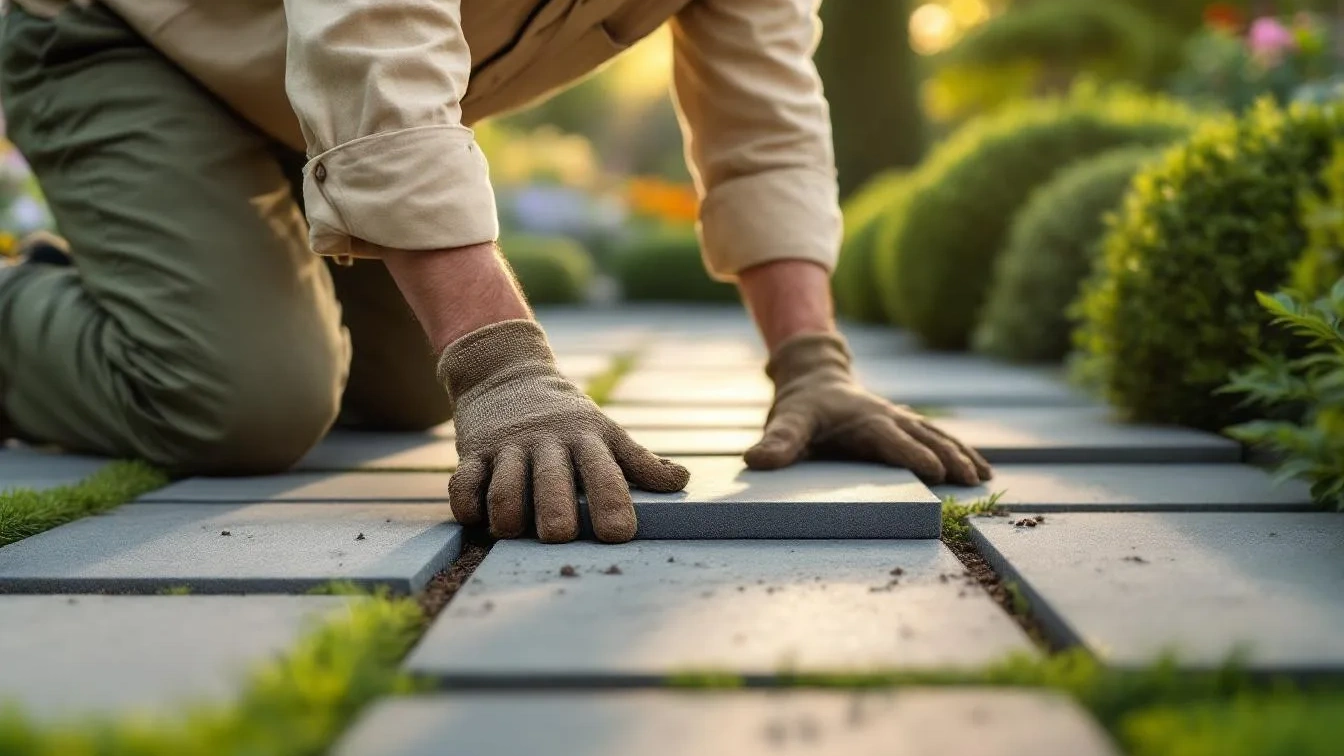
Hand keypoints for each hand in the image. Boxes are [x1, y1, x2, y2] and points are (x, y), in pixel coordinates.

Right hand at [440, 320, 689, 542]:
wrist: (506, 372)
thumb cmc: (566, 417)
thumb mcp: (605, 431)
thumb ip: (640, 461)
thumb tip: (682, 480)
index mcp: (586, 439)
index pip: (605, 475)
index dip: (612, 506)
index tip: (618, 535)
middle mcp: (548, 442)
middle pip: (552, 487)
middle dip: (556, 519)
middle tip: (559, 537)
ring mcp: (507, 447)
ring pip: (505, 492)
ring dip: (509, 521)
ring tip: (515, 531)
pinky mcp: (473, 452)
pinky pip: (463, 485)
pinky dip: (468, 508)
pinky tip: (479, 518)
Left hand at [744, 332, 991, 484]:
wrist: (815, 377)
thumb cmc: (802, 406)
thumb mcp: (788, 422)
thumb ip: (777, 443)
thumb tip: (755, 460)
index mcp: (865, 421)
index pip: (892, 440)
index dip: (912, 455)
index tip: (936, 471)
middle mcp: (889, 418)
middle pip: (924, 438)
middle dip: (950, 457)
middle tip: (971, 479)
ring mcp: (901, 420)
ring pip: (938, 436)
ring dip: (962, 454)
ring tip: (984, 476)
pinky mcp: (906, 424)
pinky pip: (938, 437)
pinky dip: (961, 451)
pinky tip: (980, 468)